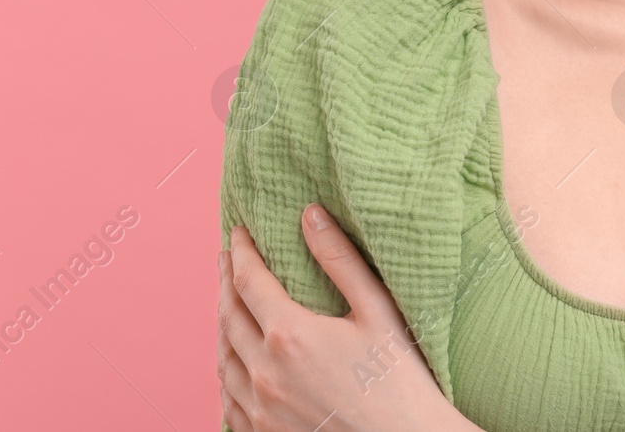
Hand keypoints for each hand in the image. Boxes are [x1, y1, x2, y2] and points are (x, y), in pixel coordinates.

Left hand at [218, 204, 466, 431]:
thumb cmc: (401, 382)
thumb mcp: (378, 312)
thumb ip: (340, 261)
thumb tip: (310, 215)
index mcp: (290, 335)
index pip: (249, 280)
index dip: (241, 251)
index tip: (238, 231)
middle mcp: (265, 373)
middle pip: (229, 315)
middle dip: (226, 281)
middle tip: (228, 259)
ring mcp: (260, 410)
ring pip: (224, 359)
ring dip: (223, 325)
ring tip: (229, 304)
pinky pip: (229, 400)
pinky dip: (227, 372)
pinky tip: (235, 363)